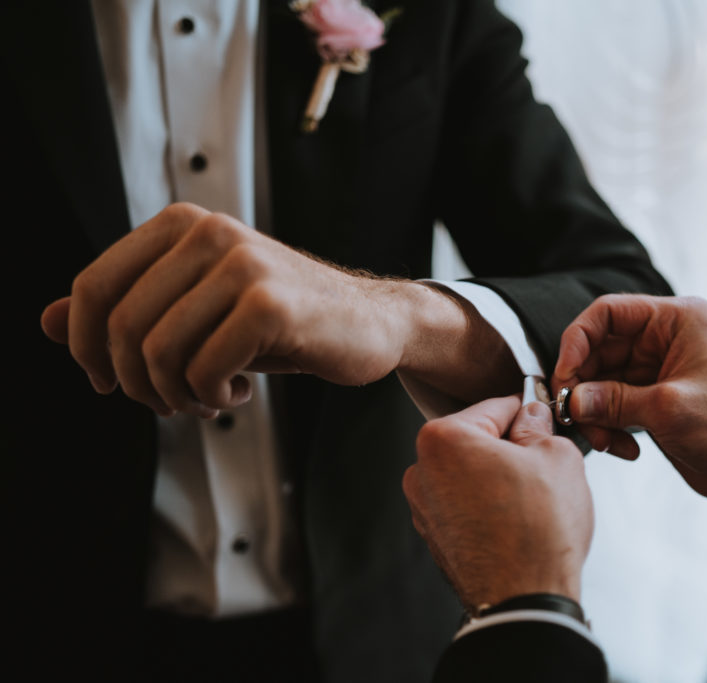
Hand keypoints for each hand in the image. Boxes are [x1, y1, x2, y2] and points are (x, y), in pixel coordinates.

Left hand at [40, 203, 514, 416]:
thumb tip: (44, 322)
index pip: (92, 288)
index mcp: (181, 225)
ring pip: (157, 351)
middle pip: (120, 327)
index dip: (85, 348)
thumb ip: (126, 310)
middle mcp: (208, 232)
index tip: (107, 382)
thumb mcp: (196, 310)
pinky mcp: (270, 301)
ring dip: (174, 395)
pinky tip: (237, 392)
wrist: (370, 324)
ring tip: (206, 398)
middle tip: (170, 401)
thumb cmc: (280, 320)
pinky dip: (211, 396)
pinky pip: (205, 367)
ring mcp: (241, 263)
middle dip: (136, 383)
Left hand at [403, 396, 592, 607]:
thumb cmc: (537, 532)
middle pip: (477, 440)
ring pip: (472, 473)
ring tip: (534, 497)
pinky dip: (490, 504)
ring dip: (500, 476)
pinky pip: (466, 504)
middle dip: (510, 446)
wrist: (525, 600)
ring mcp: (424, 508)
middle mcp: (422, 471)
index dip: (527, 411)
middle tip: (545, 462)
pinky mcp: (436, 537)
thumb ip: (540, 427)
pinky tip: (518, 519)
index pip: (494, 406)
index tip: (543, 416)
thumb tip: (533, 417)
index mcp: (443, 439)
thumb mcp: (557, 457)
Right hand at [552, 295, 706, 526]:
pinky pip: (612, 404)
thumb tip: (569, 399)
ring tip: (606, 442)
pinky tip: (625, 449)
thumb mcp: (669, 409)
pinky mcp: (653, 399)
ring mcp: (658, 369)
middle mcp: (666, 338)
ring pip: (601, 381)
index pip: (609, 313)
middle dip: (583, 386)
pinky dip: (609, 426)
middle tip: (573, 417)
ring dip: (595, 413)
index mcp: (677, 320)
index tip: (562, 375)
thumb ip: (614, 401)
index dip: (577, 340)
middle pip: (599, 349)